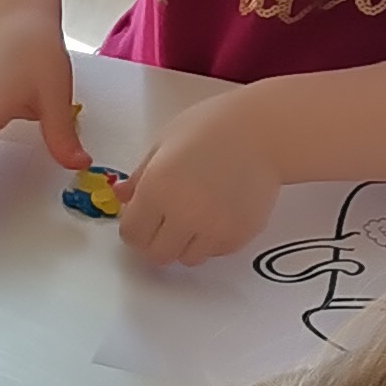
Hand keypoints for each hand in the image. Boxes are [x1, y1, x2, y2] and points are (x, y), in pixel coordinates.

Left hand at [112, 85, 291, 267]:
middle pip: (157, 255)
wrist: (265, 130)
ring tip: (195, 216)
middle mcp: (184, 214)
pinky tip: (217, 213)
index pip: (132, 234)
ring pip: (187, 259)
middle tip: (164, 223)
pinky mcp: (239, 235)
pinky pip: (215, 252)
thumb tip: (120, 197)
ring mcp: (214, 229)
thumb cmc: (212, 126)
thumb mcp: (165, 141)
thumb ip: (139, 176)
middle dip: (155, 242)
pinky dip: (211, 241)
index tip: (141, 218)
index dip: (133, 227)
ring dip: (184, 244)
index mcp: (158, 188)